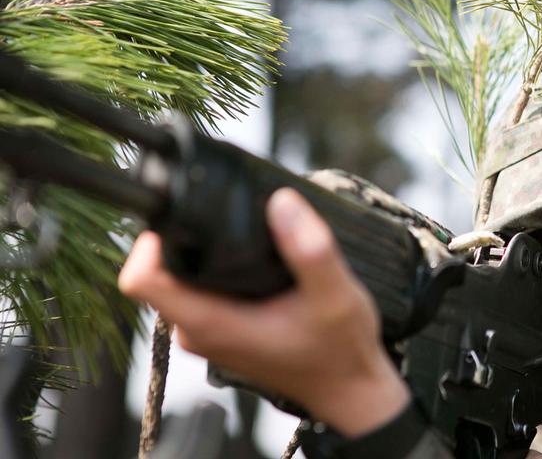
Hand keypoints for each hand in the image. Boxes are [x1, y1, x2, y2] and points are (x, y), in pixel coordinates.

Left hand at [119, 188, 409, 436]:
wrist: (349, 387)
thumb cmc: (340, 350)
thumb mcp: (336, 294)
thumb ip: (309, 249)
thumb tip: (282, 202)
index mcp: (213, 324)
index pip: (142, 280)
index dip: (152, 241)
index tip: (188, 216)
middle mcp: (199, 331)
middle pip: (158, 271)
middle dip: (184, 236)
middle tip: (229, 216)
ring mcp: (209, 332)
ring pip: (179, 277)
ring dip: (203, 250)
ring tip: (247, 235)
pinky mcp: (222, 329)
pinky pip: (199, 288)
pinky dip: (217, 267)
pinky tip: (254, 257)